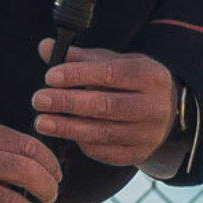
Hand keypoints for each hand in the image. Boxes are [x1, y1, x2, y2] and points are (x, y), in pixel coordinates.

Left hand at [33, 43, 176, 167]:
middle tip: (39, 100)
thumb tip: (46, 47)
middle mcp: (155, 106)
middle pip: (106, 106)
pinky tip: (63, 133)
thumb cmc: (130, 83)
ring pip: (102, 132)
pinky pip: (103, 151)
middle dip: (68, 103)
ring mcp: (148, 134)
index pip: (112, 74)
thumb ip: (79, 57)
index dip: (78, 75)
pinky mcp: (138, 154)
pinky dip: (80, 142)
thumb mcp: (113, 63)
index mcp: (151, 76)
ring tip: (42, 121)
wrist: (163, 112)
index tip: (50, 77)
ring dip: (67, 128)